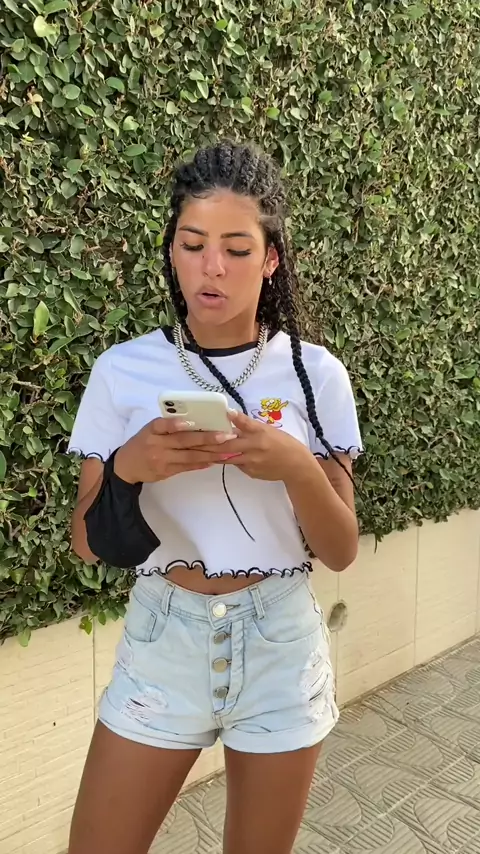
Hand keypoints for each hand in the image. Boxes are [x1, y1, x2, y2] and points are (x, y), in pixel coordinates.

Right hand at [113, 418, 234, 483]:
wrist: (126, 466)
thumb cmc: (142, 443)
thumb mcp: (150, 430)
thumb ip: (168, 426)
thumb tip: (196, 423)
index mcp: (152, 430)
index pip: (162, 424)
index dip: (176, 423)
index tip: (190, 422)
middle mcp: (156, 444)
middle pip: (183, 441)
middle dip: (207, 439)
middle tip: (226, 436)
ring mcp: (162, 460)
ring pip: (189, 456)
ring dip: (210, 454)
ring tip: (227, 452)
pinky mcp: (166, 472)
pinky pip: (187, 467)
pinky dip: (201, 463)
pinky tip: (214, 461)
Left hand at [209, 410, 312, 481]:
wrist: (296, 466)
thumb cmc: (282, 443)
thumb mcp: (267, 429)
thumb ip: (248, 425)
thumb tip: (229, 415)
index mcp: (259, 433)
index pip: (242, 426)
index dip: (228, 422)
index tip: (215, 418)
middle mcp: (254, 448)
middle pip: (227, 446)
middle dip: (210, 443)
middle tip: (195, 440)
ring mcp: (251, 462)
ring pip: (228, 457)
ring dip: (213, 454)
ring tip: (200, 450)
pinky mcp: (250, 472)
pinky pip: (236, 465)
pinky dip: (228, 460)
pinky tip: (217, 457)